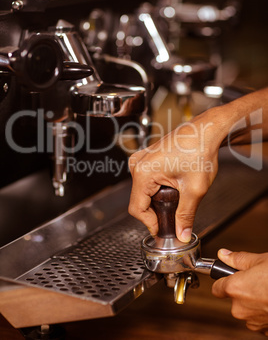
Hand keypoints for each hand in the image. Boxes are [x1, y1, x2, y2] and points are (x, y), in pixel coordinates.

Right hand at [128, 108, 223, 241]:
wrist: (206, 131)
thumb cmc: (200, 151)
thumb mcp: (194, 190)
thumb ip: (186, 215)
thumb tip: (181, 234)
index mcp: (143, 172)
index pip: (137, 209)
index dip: (150, 224)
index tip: (164, 229)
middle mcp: (137, 164)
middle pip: (139, 201)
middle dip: (156, 212)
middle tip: (176, 216)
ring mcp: (141, 159)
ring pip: (143, 192)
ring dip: (158, 200)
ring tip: (178, 197)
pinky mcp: (147, 158)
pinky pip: (147, 181)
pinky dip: (158, 189)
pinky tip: (174, 187)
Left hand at [212, 249, 267, 334]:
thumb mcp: (260, 260)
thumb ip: (238, 259)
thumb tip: (224, 255)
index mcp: (235, 288)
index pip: (216, 288)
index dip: (222, 280)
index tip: (227, 277)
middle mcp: (240, 308)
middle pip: (234, 299)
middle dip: (243, 290)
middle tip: (257, 279)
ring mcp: (254, 322)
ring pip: (248, 310)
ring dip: (255, 302)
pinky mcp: (266, 331)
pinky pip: (260, 320)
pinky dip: (265, 312)